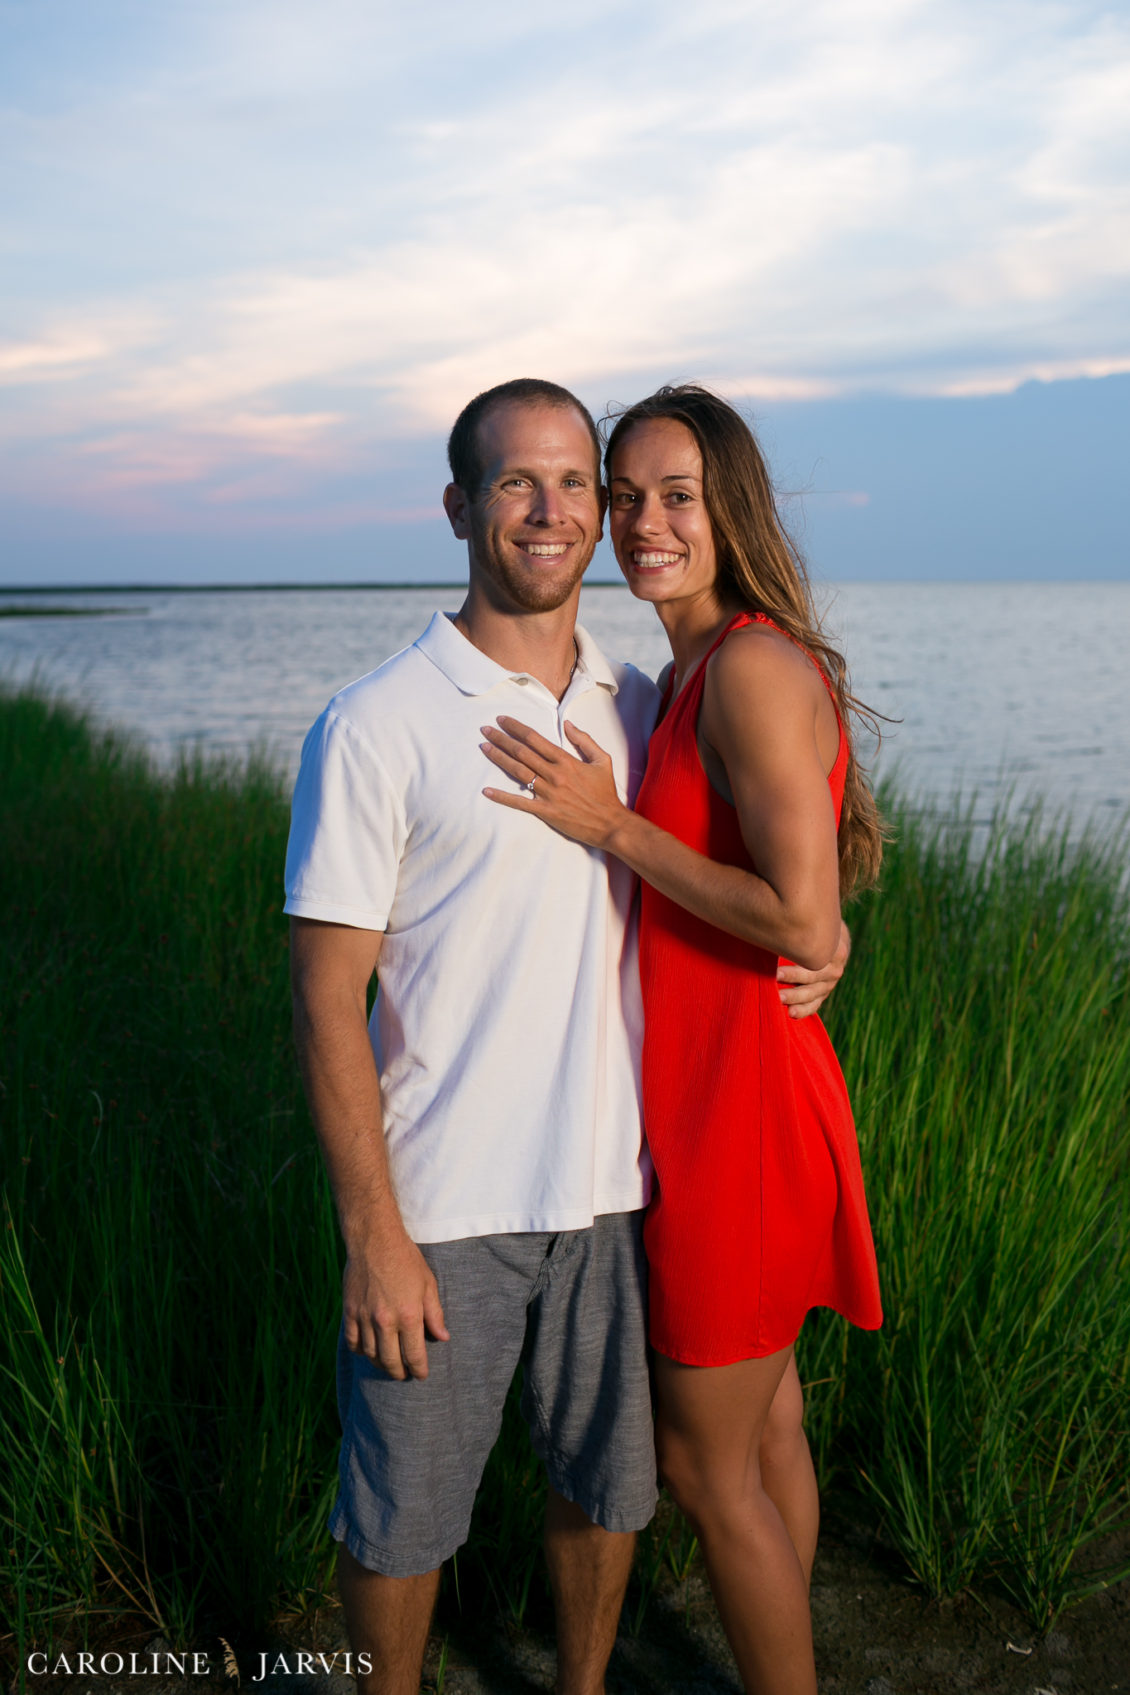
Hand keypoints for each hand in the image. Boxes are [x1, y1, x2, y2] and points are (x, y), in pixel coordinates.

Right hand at [342, 1228, 448, 1379]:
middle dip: (399, 1372)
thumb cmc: (406, 1260)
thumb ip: (435, 1314)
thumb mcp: (428, 1284)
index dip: (419, 1369)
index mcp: (409, 1315)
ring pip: (371, 1354)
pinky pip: (352, 1342)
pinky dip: (360, 1351)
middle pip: (391, 1361)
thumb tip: (443, 1337)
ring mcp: (365, 1317)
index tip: (421, 1375)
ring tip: (388, 1364)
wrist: (374, 1240)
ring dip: (381, 1363)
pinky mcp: (350, 1311)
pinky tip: (368, 1350)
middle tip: (404, 1375)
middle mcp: (385, 1321)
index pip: (415, 1354)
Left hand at [480, 716, 627, 848]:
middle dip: (501, 739)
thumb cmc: (606, 792)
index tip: (502, 720)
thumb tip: (568, 724)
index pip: (535, 739)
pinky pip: (519, 803)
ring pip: (518, 772)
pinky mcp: (545, 811)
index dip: (516, 727)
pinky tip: (487, 790)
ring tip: (484, 747)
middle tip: (485, 730)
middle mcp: (555, 775)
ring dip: (498, 758)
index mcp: (566, 761)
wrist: (610, 823)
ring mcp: (548, 794)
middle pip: (522, 752)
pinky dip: (502, 796)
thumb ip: (584, 740)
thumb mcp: (602, 760)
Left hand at [777, 920, 850, 1019]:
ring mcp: (829, 983)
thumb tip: (779, 921)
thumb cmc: (816, 927)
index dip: (799, 965)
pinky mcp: (822, 993)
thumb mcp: (817, 923)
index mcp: (836, 950)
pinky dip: (803, 1010)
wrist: (830, 938)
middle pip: (814, 976)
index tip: (778, 968)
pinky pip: (814, 1004)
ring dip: (795, 997)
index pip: (818, 960)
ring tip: (779, 998)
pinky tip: (791, 1013)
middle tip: (775, 978)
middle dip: (794, 978)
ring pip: (813, 993)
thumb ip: (803, 926)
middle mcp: (835, 968)